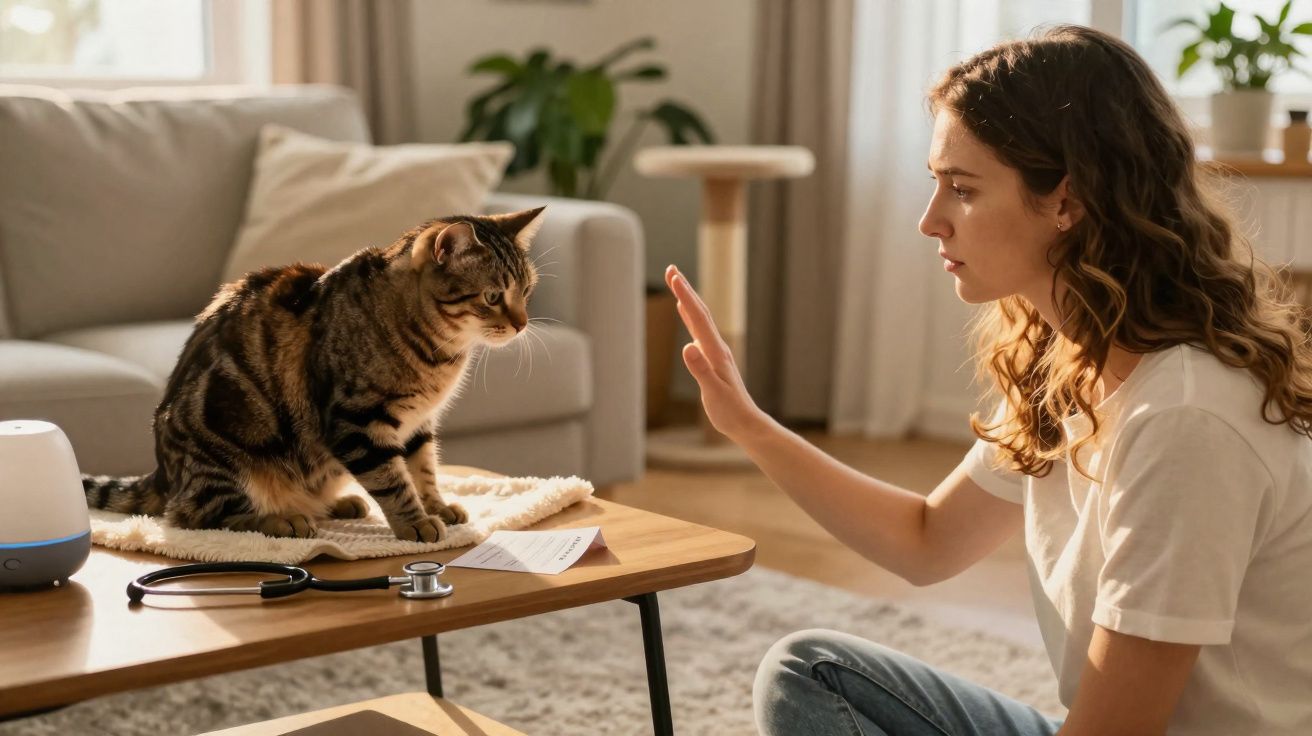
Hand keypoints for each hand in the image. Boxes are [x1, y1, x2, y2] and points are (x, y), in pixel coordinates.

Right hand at [664, 264, 763, 441]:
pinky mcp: (711, 358)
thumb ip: (700, 370)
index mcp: (715, 351)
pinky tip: (684, 311)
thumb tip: (687, 347)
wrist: (745, 422)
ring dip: (687, 299)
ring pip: (699, 318)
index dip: (685, 296)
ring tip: (676, 281)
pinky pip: (698, 330)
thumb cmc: (729, 411)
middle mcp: (716, 346)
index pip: (698, 318)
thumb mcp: (713, 392)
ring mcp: (714, 351)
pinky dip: (689, 316)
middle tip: (671, 268)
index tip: (674, 276)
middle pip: (699, 312)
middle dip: (685, 289)